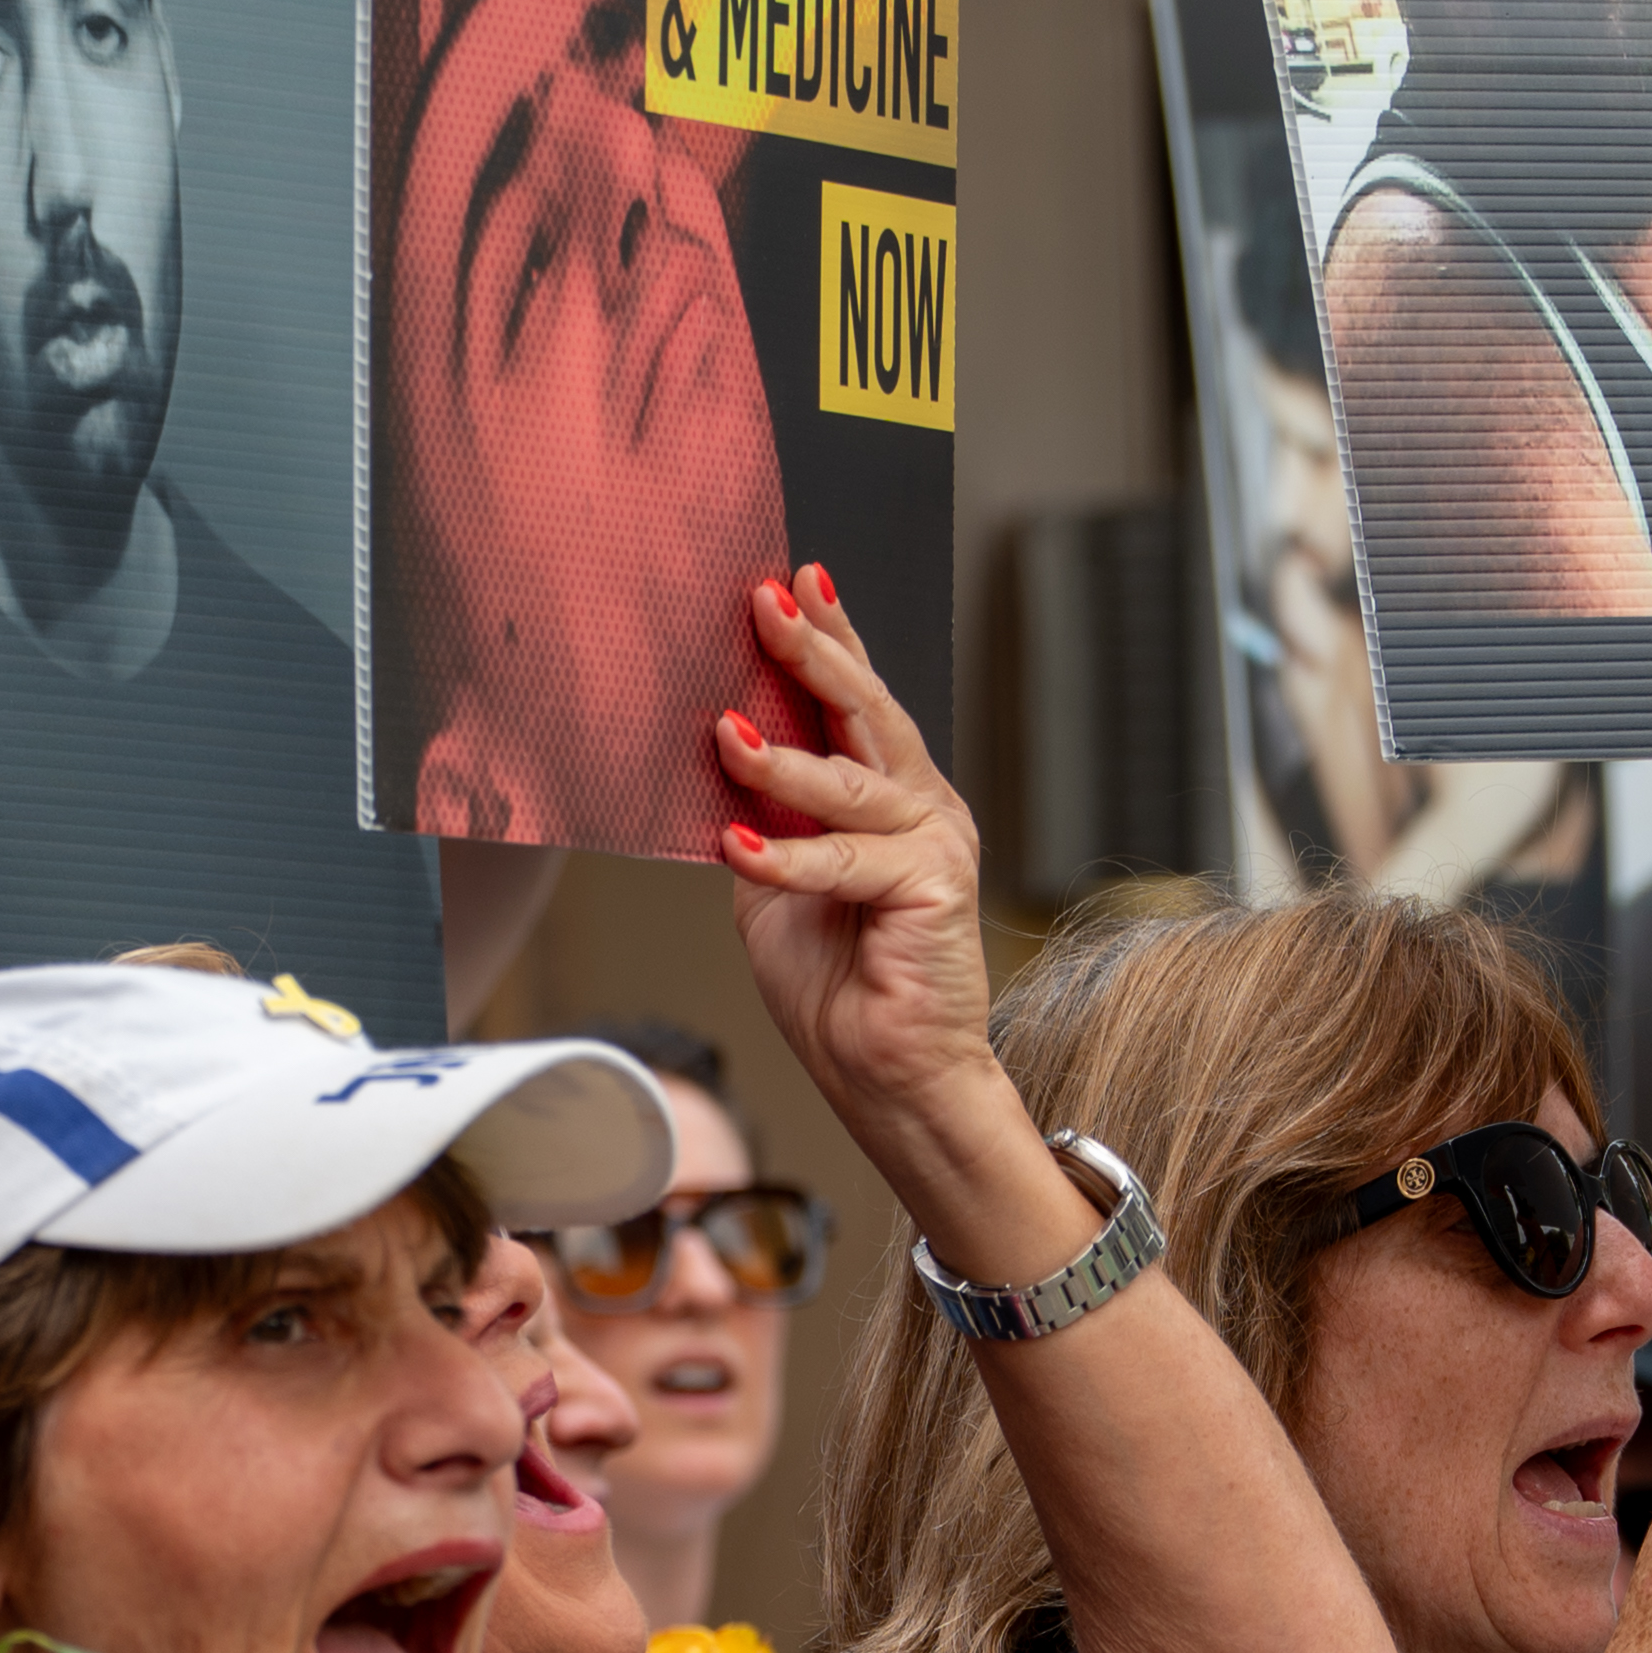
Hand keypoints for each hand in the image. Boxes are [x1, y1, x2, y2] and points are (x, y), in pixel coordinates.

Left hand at [716, 567, 1019, 1192]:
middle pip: (866, 711)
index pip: (855, 700)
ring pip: (853, 779)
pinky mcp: (935, 887)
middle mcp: (921, 804)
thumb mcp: (775, 885)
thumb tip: (716, 756)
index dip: (829, 636)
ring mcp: (934, 842)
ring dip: (784, 756)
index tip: (792, 577)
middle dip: (815, 652)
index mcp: (888, 796)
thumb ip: (761, 820)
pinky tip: (737, 849)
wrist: (887, 1075)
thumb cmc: (837, 987)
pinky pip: (847, 861)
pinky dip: (789, 857)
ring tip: (726, 731)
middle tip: (765, 601)